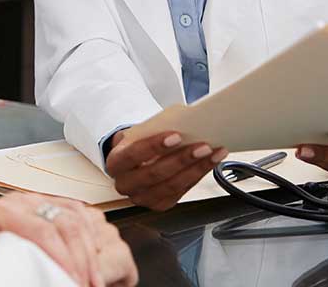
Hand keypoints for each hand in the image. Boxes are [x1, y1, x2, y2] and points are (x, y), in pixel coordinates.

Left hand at [0, 191, 136, 285]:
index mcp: (2, 209)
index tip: (69, 282)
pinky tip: (93, 268)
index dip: (61, 258)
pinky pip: (85, 218)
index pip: (43, 230)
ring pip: (80, 221)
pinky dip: (93, 244)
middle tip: (84, 286)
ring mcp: (43, 202)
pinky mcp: (56, 208)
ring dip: (91, 256)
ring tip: (91, 283)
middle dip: (81, 261)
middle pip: (67, 225)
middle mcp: (25, 200)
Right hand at [106, 130, 226, 211]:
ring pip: (171, 186)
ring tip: (212, 153)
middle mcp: (125, 185)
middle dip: (181, 159)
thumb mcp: (138, 133)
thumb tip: (183, 124)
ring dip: (196, 169)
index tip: (176, 135)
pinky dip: (198, 175)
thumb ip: (152, 131)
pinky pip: (181, 192)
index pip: (133, 155)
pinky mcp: (159, 204)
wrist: (134, 160)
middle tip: (202, 146)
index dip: (154, 146)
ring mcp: (142, 198)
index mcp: (115, 163)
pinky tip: (209, 163)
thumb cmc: (138, 143)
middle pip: (155, 174)